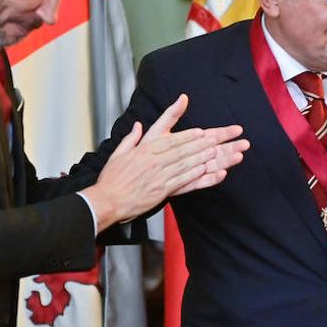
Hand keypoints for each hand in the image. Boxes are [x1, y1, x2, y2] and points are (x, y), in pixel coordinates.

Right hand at [82, 94, 248, 225]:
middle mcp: (154, 161)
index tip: (203, 131)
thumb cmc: (112, 179)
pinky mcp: (161, 191)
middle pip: (183, 149)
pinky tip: (207, 171)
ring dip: (204, 157)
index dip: (189, 135)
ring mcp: (159, 176)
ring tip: (219, 152)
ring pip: (186, 164)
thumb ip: (132, 138)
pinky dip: (196, 176)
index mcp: (145, 150)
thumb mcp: (119, 153)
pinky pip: (183, 181)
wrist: (106, 200)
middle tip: (220, 139)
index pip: (171, 139)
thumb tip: (139, 125)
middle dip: (202, 144)